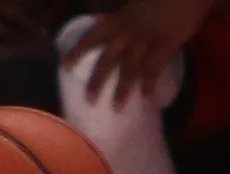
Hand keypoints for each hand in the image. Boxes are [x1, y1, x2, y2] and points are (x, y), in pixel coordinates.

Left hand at [62, 0, 206, 104]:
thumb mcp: (136, 4)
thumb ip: (123, 18)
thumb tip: (107, 27)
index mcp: (121, 18)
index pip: (93, 35)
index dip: (78, 50)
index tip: (64, 65)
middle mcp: (130, 31)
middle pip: (108, 58)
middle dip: (97, 80)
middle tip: (89, 99)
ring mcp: (147, 40)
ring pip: (130, 68)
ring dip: (122, 89)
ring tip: (116, 108)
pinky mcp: (165, 45)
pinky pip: (154, 69)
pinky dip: (150, 84)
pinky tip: (147, 98)